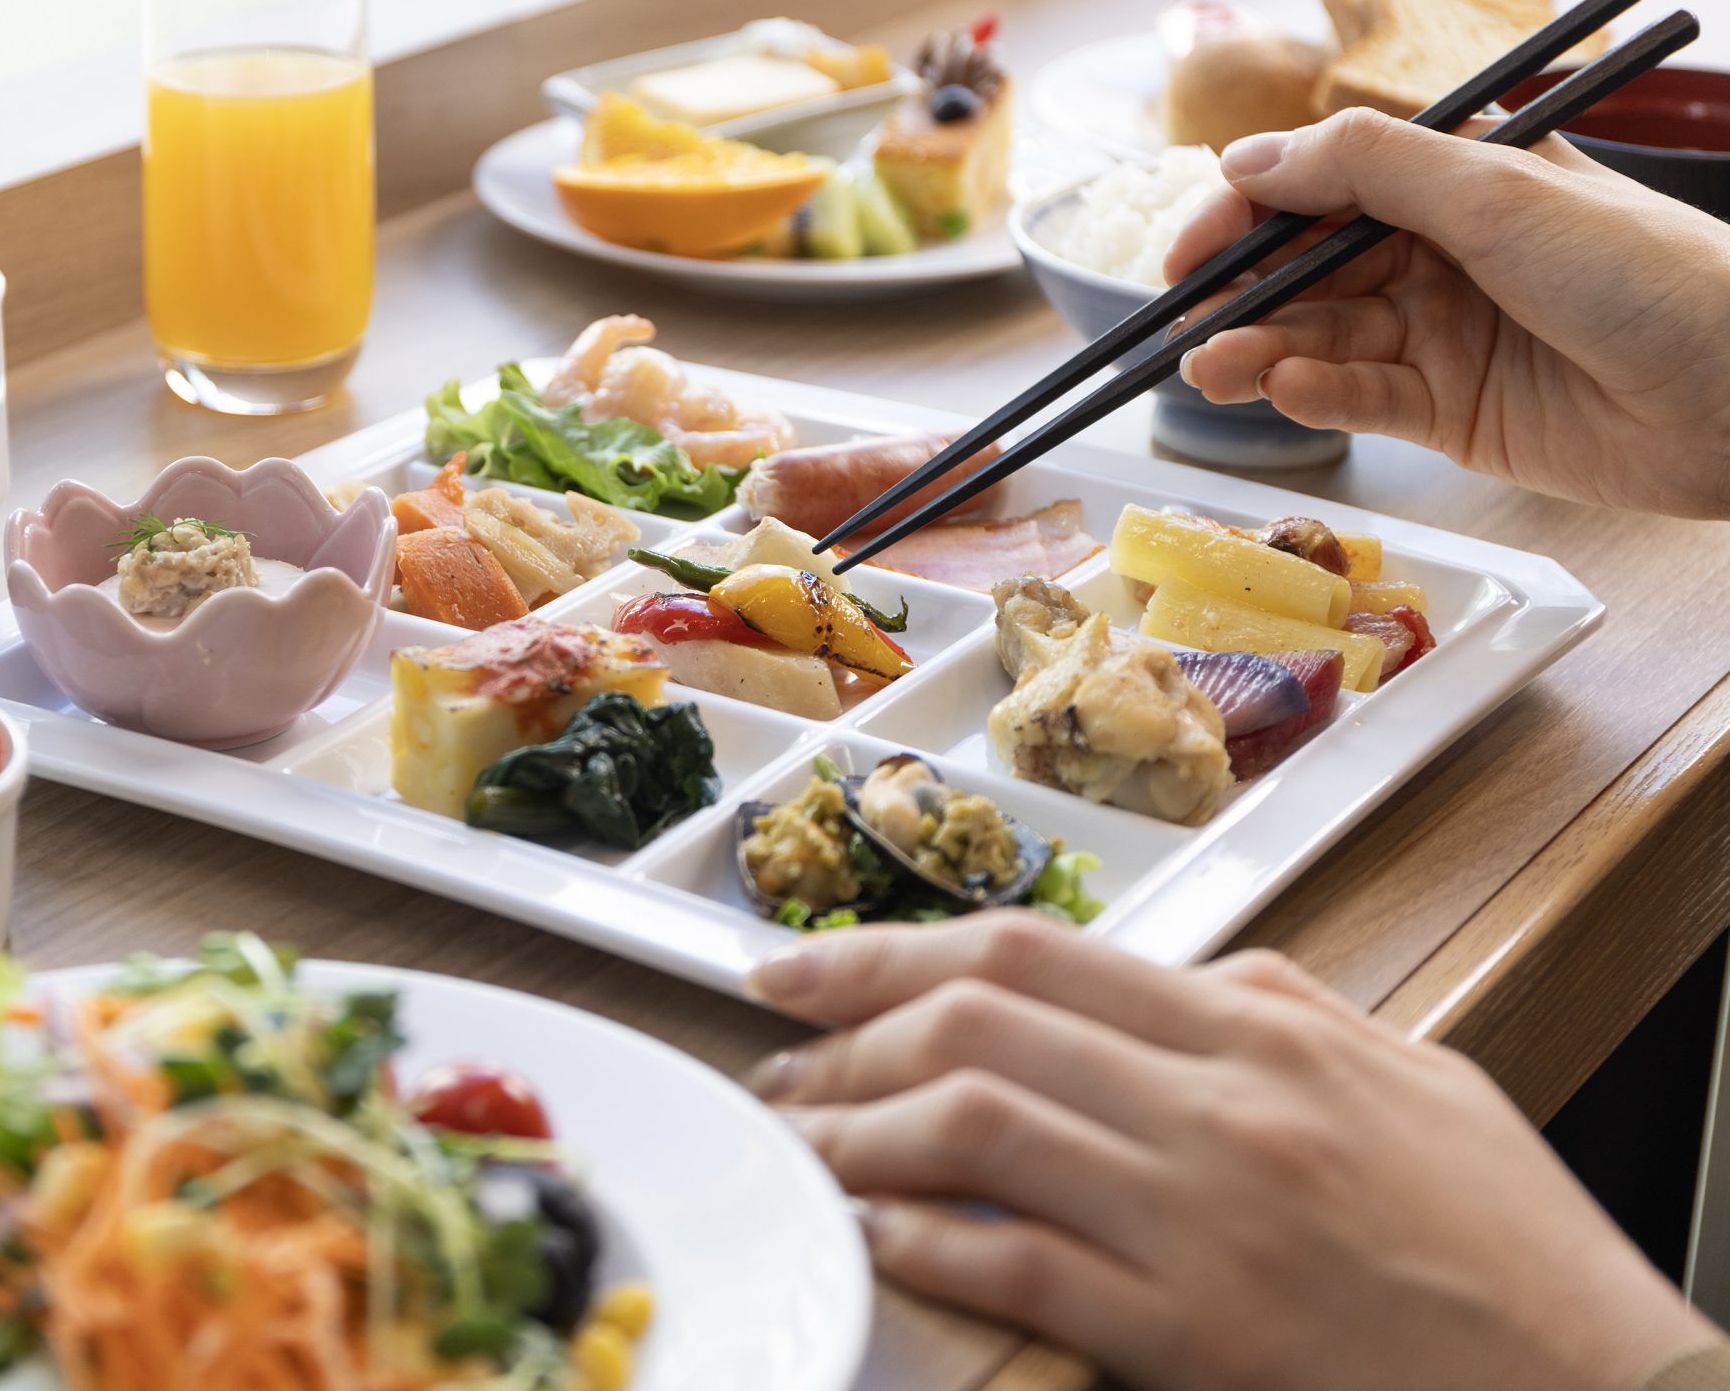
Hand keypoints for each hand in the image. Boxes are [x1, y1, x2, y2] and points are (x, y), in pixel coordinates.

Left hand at [749, 915, 1716, 1390]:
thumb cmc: (1506, 1247)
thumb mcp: (1411, 1080)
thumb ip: (1283, 1010)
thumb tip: (1181, 973)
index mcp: (1263, 1033)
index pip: (1031, 952)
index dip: (889, 949)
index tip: (804, 966)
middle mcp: (1220, 1106)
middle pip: (978, 1020)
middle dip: (845, 1030)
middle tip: (777, 1057)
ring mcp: (1201, 1220)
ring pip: (975, 1128)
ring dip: (857, 1132)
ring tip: (799, 1146)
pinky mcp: (1192, 1334)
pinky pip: (1020, 1266)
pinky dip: (926, 1244)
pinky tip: (874, 1237)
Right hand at [1164, 109, 1729, 518]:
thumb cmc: (1644, 273)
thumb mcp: (1495, 193)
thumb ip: (1365, 168)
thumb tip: (1247, 154)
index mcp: (1455, 178)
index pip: (1318, 183)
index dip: (1244, 211)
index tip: (1187, 248)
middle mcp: (1441, 251)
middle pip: (1306, 265)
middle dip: (1241, 291)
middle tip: (1189, 320)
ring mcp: (1443, 333)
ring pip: (1320, 335)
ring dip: (1261, 349)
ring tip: (1215, 368)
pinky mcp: (1451, 412)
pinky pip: (1362, 398)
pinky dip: (1317, 395)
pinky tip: (1288, 391)